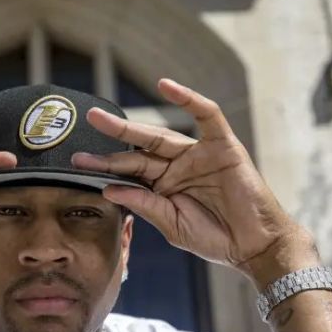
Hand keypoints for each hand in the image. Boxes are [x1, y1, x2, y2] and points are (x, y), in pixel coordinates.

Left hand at [71, 79, 317, 285]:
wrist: (254, 245)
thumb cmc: (216, 238)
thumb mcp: (172, 224)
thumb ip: (144, 205)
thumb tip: (110, 189)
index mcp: (165, 188)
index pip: (130, 172)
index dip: (105, 167)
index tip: (77, 163)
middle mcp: (178, 168)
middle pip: (139, 150)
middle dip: (112, 139)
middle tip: (85, 124)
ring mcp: (199, 155)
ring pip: (162, 134)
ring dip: (132, 126)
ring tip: (102, 118)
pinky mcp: (222, 146)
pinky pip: (206, 116)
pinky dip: (189, 98)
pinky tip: (166, 86)